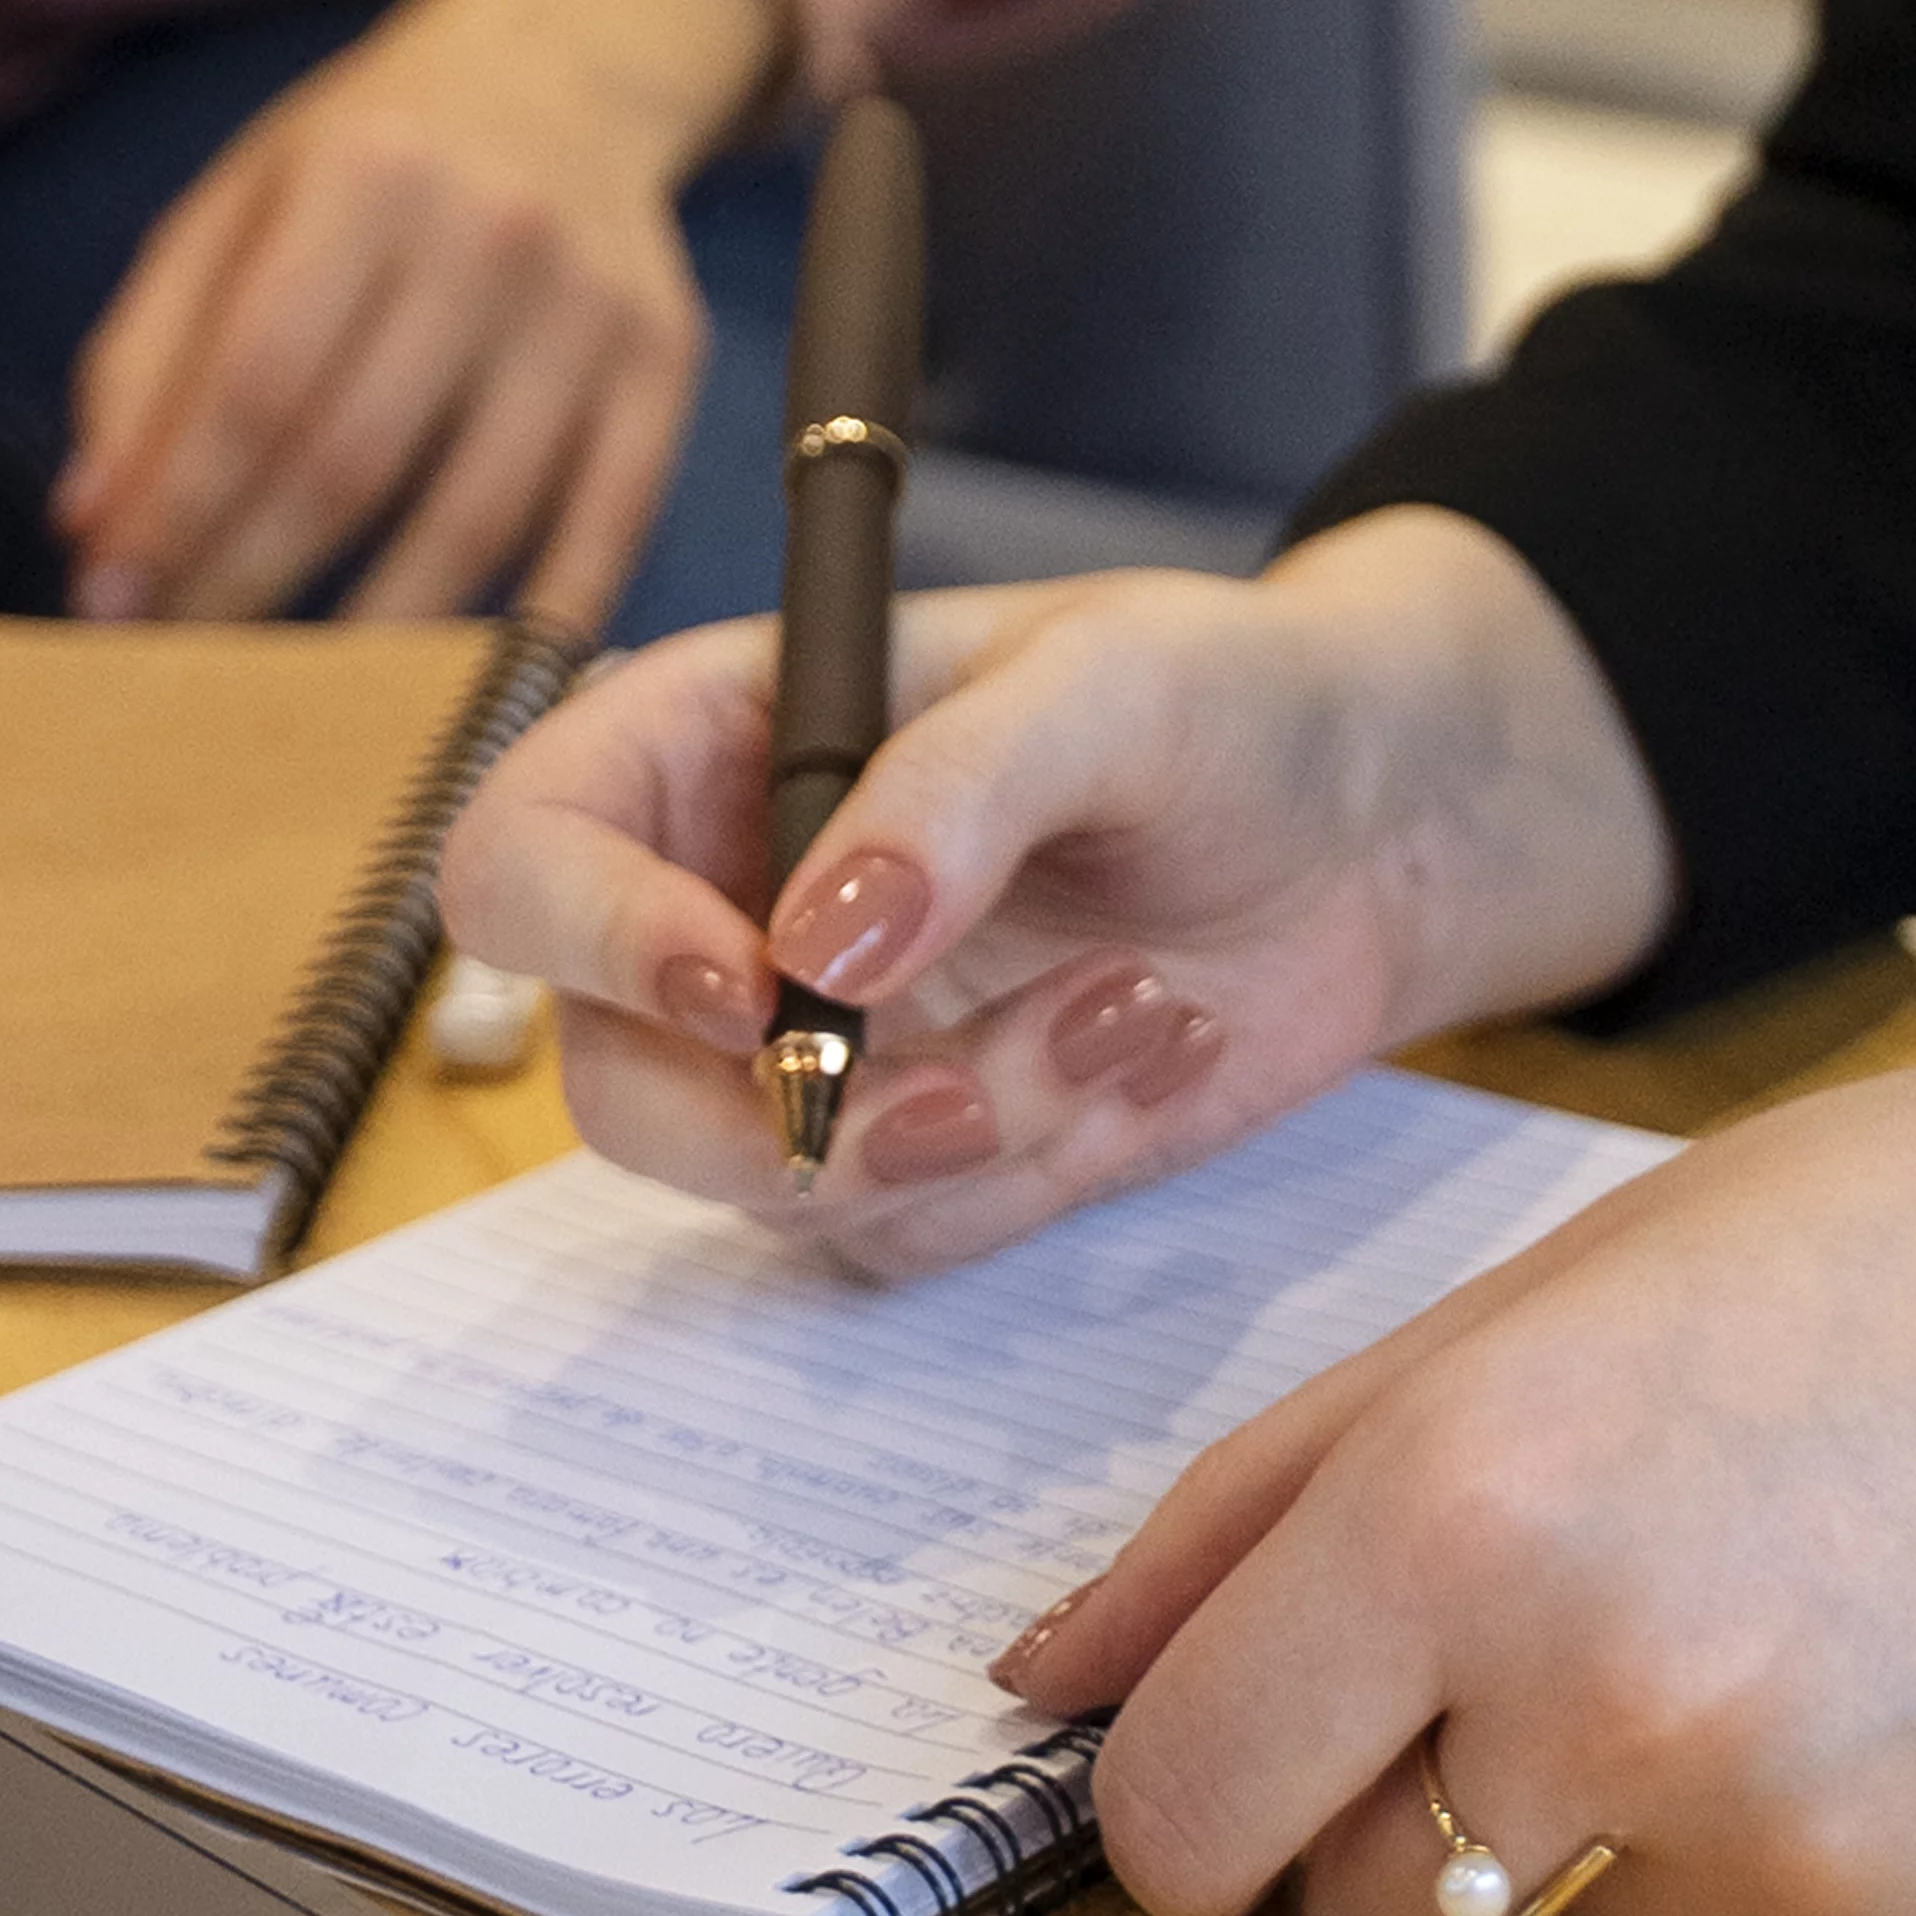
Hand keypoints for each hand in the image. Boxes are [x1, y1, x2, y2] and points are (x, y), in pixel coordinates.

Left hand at [52, 0, 788, 632]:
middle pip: (352, 462)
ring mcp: (593, 305)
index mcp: (368, 175)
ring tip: (291, 695)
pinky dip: (525, 630)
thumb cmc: (370, 157)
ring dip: (367, 635)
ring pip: (473, 522)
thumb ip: (149, 355)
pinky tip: (453, 688)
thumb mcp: (237, 203)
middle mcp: (493, 233)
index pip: (255, 383)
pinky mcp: (666, 365)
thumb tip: (94, 531)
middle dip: (247, 582)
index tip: (112, 604)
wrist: (567, 68)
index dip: (177, 510)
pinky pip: (600, 535)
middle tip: (181, 662)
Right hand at [440, 507, 1680, 1258]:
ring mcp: (819, 1047)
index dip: (590, 940)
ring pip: (762, 1183)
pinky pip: (901, 1234)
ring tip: (1136, 1004)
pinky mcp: (922, 1151)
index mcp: (714, 740)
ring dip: (957, 1131)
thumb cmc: (1232, 692)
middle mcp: (727, 903)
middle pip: (607, 1076)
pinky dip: (1032, 1165)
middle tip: (957, 1096)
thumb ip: (952, 793)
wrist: (1388, 821)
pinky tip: (1152, 1042)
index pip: (527, 856)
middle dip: (777, 1117)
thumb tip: (807, 952)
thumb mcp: (1109, 681)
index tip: (750, 994)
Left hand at [1004, 948, 1915, 1915]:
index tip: (1250, 1756)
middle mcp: (1606, 1695)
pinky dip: (1820, 1856)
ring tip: (1786, 1617)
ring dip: (1625, 1834)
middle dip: (1402, 1827)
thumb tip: (1046, 1688)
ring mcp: (1787, 1844)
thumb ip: (1258, 1505)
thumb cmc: (1878, 1242)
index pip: (1179, 1813)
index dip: (1191, 1796)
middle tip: (1553, 1655)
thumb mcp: (1530, 1302)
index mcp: (1467, 1502)